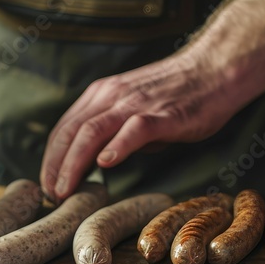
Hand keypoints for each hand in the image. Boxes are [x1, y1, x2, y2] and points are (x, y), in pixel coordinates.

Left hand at [40, 50, 243, 201]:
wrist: (216, 68)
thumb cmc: (180, 93)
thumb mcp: (136, 109)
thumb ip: (116, 131)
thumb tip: (102, 160)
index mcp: (103, 94)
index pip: (65, 128)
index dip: (51, 158)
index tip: (48, 184)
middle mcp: (112, 96)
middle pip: (71, 132)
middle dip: (55, 166)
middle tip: (50, 194)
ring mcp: (136, 103)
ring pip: (92, 132)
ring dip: (74, 163)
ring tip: (66, 189)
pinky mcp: (162, 114)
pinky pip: (133, 130)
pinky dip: (116, 146)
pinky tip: (105, 164)